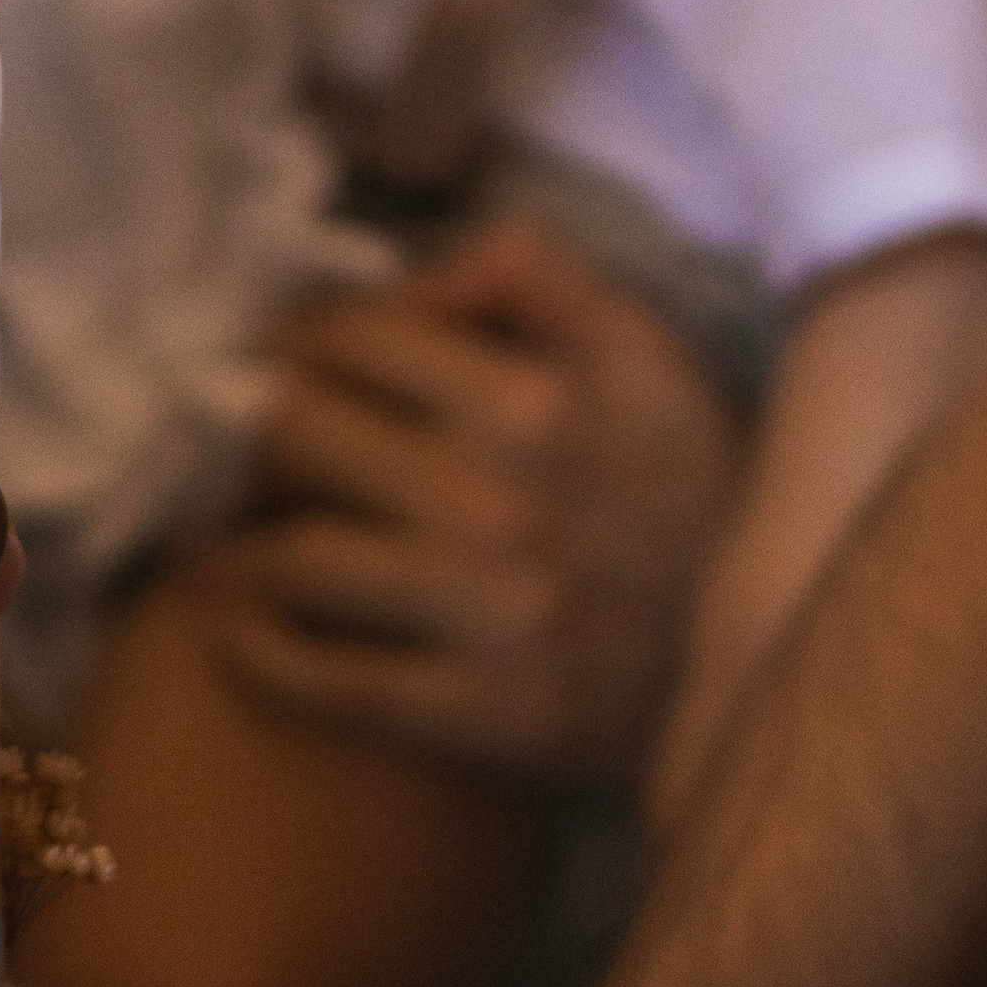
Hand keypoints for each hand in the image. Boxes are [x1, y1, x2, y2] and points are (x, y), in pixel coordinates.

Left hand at [201, 223, 741, 790]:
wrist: (764, 668)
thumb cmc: (691, 496)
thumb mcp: (647, 357)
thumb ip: (536, 281)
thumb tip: (417, 274)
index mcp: (538, 396)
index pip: (348, 338)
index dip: (288, 348)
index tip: (272, 374)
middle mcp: (506, 499)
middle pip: (297, 437)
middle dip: (244, 443)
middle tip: (232, 463)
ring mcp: (491, 612)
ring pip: (298, 558)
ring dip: (233, 550)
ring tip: (222, 548)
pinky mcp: (483, 712)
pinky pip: (333, 680)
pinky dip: (262, 653)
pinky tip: (239, 632)